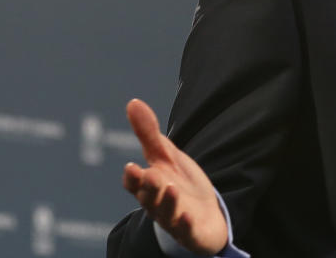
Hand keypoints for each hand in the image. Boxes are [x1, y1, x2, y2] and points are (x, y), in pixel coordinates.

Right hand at [122, 98, 227, 254]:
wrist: (204, 214)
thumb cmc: (179, 183)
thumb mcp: (165, 156)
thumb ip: (148, 133)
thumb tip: (132, 102)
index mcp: (148, 186)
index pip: (134, 183)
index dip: (132, 178)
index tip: (131, 167)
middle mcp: (157, 205)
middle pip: (149, 197)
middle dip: (149, 186)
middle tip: (151, 175)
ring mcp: (174, 220)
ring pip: (166, 214)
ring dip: (167, 203)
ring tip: (171, 188)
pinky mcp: (191, 233)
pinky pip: (186, 232)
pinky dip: (186, 225)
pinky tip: (188, 216)